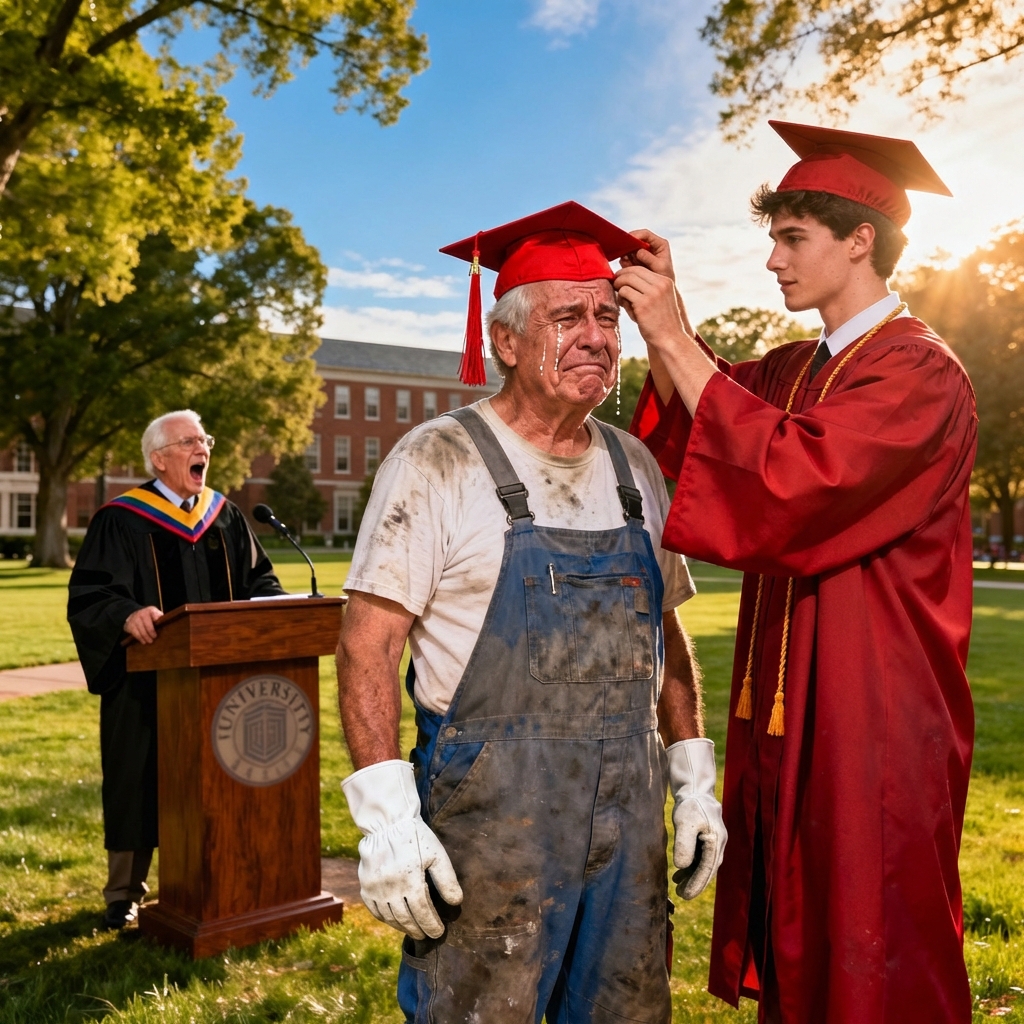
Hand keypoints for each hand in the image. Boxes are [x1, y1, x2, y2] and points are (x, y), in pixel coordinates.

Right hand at [124, 606, 162, 643]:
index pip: (155, 615)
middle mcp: (141, 613)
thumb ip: (160, 618)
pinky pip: (134, 633)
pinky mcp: (129, 625)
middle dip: (151, 632)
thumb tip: (164, 623)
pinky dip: (139, 638)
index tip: (159, 628)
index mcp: (150, 610)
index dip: (157, 621)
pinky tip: (143, 641)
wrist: (133, 614)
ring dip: (145, 637)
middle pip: (147, 624)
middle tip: (154, 638)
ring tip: (149, 641)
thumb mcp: (156, 614)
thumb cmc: (149, 616)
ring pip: (140, 629)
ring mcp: (134, 619)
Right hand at [342, 759, 462, 939]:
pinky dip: (385, 919)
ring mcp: (375, 889)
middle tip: (427, 935)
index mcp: (410, 881)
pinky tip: (393, 920)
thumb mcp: (436, 854)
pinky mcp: (365, 886)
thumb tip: (456, 902)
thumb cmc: (415, 837)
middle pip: (406, 918)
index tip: (438, 932)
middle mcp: (390, 889)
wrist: (387, 823)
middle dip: (418, 929)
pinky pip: (374, 910)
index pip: (422, 912)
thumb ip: (446, 879)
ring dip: (402, 927)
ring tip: (412, 930)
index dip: (431, 925)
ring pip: (389, 917)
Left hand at [614, 263, 691, 349]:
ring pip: (627, 280)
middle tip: (615, 285)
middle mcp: (660, 284)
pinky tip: (625, 306)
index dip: (627, 272)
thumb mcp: (659, 300)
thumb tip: (623, 280)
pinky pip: (624, 292)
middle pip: (632, 272)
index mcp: (665, 281)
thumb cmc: (662, 322)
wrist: (670, 339)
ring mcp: (652, 294)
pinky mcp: (643, 304)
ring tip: (621, 298)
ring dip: (619, 288)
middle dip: (620, 277)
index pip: (641, 269)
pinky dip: (621, 298)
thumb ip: (646, 289)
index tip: (619, 278)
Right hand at [621, 228, 675, 280]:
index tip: (627, 241)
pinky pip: (625, 258)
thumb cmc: (665, 278)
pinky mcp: (634, 260)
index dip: (635, 235)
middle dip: (629, 247)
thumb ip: (650, 258)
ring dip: (626, 256)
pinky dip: (625, 263)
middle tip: (625, 257)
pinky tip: (629, 269)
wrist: (660, 291)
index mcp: (659, 244)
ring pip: (629, 249)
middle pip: (635, 240)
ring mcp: (641, 253)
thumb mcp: (660, 267)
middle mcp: (649, 246)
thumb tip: (638, 251)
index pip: (645, 234)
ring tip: (630, 266)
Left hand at [666, 738, 726, 899]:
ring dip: (692, 876)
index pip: (706, 869)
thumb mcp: (684, 823)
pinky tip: (680, 872)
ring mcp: (714, 842)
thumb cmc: (690, 805)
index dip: (696, 884)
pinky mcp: (708, 839)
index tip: (685, 895)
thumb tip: (682, 867)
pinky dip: (692, 866)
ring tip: (677, 886)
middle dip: (695, 884)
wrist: (696, 790)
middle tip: (681, 895)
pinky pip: (701, 857)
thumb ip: (684, 844)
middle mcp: (718, 845)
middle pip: (707, 870)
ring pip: (704, 865)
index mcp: (716, 842)